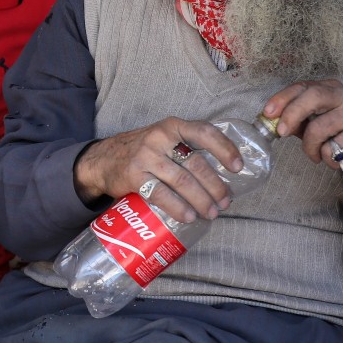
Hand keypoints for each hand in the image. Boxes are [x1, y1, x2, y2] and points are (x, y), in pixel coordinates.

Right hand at [72, 117, 245, 222]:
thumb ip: (186, 148)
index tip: (238, 167)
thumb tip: (222, 174)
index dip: (224, 149)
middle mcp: (160, 138)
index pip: (204, 132)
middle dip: (215, 185)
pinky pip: (160, 194)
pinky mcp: (134, 176)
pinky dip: (178, 208)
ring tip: (212, 213)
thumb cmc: (143, 151)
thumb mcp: (164, 139)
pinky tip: (189, 217)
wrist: (103, 159)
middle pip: (196, 163)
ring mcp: (146, 157)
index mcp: (173, 126)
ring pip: (182, 181)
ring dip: (201, 200)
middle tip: (226, 201)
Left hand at [264, 80, 342, 192]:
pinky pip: (330, 147)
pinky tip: (334, 158)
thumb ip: (299, 120)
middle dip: (292, 114)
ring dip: (309, 147)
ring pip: (317, 127)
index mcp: (331, 88)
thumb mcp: (318, 124)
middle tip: (282, 132)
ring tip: (315, 155)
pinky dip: (326, 158)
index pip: (302, 86)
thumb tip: (273, 121)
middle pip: (312, 96)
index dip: (282, 98)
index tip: (268, 113)